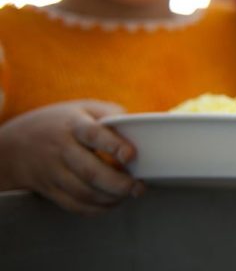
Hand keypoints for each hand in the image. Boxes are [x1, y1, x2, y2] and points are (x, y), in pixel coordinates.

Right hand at [0, 100, 143, 214]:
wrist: (13, 145)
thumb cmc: (60, 123)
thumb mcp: (82, 108)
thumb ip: (110, 114)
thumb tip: (140, 124)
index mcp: (73, 125)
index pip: (93, 134)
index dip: (113, 145)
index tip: (131, 155)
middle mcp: (61, 150)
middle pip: (90, 171)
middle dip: (118, 183)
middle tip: (138, 186)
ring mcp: (54, 173)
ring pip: (83, 193)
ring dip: (111, 198)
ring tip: (131, 193)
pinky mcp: (50, 190)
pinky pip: (74, 205)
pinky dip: (97, 208)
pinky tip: (113, 202)